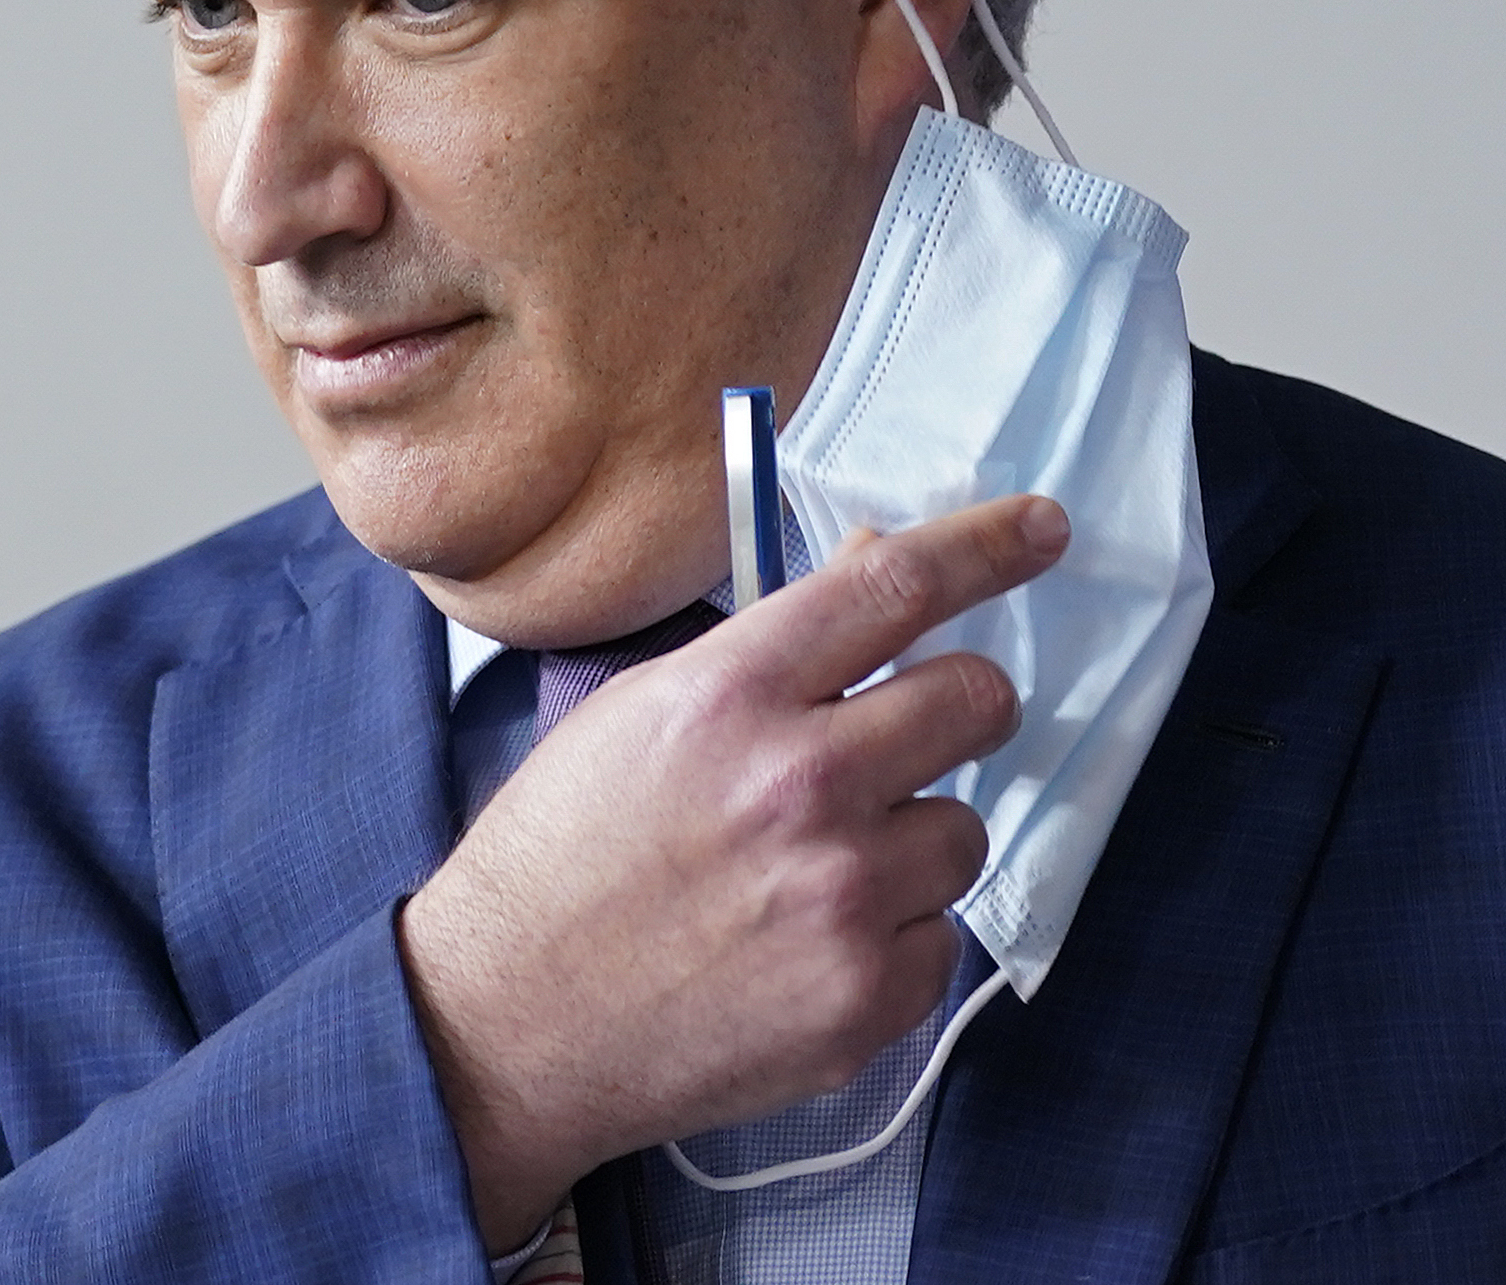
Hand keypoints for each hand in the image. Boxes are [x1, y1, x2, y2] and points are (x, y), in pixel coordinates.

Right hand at [397, 493, 1063, 1250]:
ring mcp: (843, 897)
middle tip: (911, 732)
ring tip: (810, 870)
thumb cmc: (561, 859)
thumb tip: (872, 580)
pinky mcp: (869, 997)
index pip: (894, 587)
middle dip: (959, 705)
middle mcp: (799, 786)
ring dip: (908, 837)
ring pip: (964, 828)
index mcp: (728, 697)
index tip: (1042, 529)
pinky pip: (941, 935)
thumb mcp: (634, 716)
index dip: (987, 547)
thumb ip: (762, 655)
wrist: (509, 1021)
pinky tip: (802, 944)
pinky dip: (889, 935)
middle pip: (975, 699)